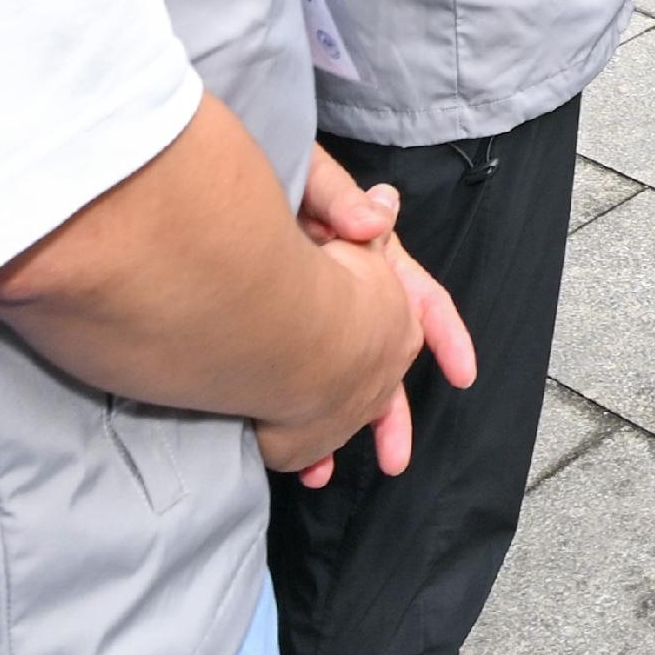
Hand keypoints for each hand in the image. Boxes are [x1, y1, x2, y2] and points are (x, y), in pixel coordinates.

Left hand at [291, 153, 477, 484]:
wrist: (192, 208)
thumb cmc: (259, 182)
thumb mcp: (307, 179)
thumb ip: (338, 195)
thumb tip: (377, 217)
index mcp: (369, 260)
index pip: (422, 299)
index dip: (446, 336)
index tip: (462, 373)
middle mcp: (346, 296)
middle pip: (380, 362)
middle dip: (390, 413)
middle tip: (396, 456)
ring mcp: (310, 317)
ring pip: (334, 384)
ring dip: (335, 430)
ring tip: (323, 476)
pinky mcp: (270, 336)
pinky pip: (288, 388)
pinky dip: (288, 425)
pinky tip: (276, 454)